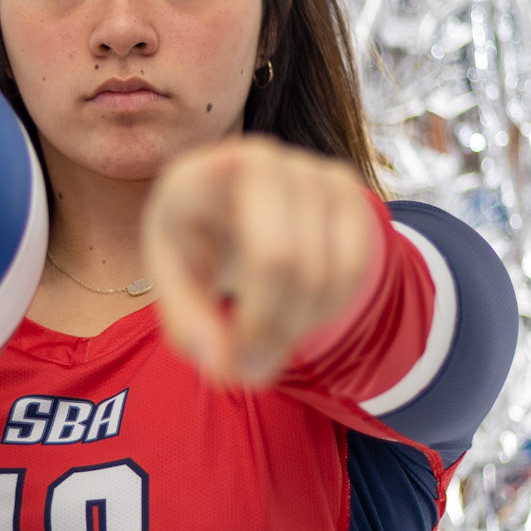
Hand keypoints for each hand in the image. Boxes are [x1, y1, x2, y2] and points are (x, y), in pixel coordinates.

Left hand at [141, 138, 380, 387]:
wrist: (228, 199)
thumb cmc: (195, 243)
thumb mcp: (174, 283)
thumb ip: (189, 325)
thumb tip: (222, 368)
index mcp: (203, 175)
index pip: (262, 253)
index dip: (258, 318)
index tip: (236, 368)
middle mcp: (262, 158)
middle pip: (295, 264)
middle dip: (275, 330)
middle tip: (252, 372)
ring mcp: (310, 170)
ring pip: (328, 272)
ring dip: (298, 327)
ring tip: (266, 346)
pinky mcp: (345, 188)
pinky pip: (355, 266)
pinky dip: (328, 308)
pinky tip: (296, 316)